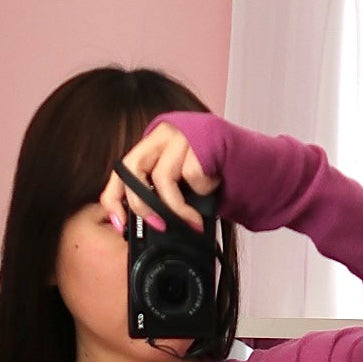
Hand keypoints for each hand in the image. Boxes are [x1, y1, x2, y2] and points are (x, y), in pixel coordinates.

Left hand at [99, 120, 219, 234]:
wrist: (249, 160)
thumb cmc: (212, 175)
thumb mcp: (179, 183)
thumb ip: (159, 194)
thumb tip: (143, 226)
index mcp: (152, 145)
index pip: (121, 170)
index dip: (113, 198)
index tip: (119, 224)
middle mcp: (162, 134)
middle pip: (134, 169)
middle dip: (142, 205)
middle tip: (159, 225)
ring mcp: (181, 135)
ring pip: (163, 178)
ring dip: (177, 208)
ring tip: (192, 221)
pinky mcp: (202, 140)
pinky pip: (193, 176)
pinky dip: (202, 190)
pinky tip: (212, 187)